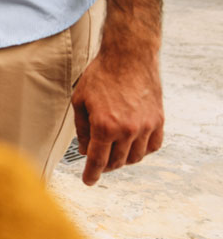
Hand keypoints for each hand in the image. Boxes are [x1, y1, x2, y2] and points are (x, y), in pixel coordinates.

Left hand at [72, 47, 162, 185]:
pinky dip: (142, 150)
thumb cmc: (100, 75)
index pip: (97, 160)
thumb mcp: (80, 100)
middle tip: (98, 163)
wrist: (128, 57)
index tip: (88, 181)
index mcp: (104, 126)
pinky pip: (153, 146)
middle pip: (116, 161)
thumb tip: (85, 150)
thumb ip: (82, 129)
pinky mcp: (159, 121)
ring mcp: (146, 127)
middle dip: (105, 166)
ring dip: (123, 159)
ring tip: (114, 153)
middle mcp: (127, 130)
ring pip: (135, 157)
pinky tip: (133, 146)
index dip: (91, 174)